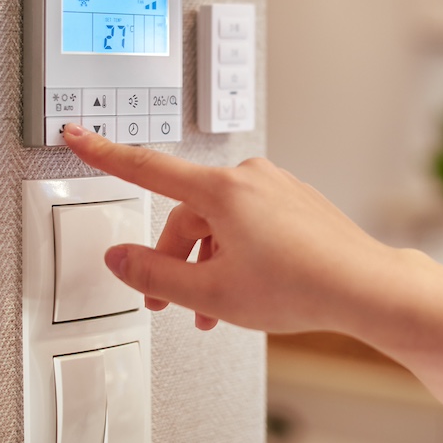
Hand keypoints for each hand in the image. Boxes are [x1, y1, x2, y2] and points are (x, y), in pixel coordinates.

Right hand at [62, 123, 395, 332]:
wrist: (364, 286)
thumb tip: (119, 259)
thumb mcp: (212, 291)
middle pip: (187, 214)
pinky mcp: (294, 200)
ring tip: (214, 309)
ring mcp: (275, 186)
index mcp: (222, 191)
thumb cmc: (301, 286)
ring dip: (208, 263)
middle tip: (170, 303)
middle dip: (175, 259)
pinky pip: (248, 221)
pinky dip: (236, 252)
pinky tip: (245, 289)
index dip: (105, 153)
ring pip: (220, 222)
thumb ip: (155, 275)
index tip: (78, 133)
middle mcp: (248, 177)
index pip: (146, 167)